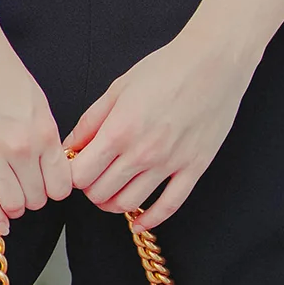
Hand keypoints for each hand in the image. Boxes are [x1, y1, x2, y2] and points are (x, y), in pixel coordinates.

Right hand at [0, 24, 72, 232]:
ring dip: (15, 206)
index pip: (60, 185)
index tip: (50, 184)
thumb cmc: (3, 71)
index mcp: (43, 132)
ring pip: (11, 202)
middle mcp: (19, 147)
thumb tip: (51, 165)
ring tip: (13, 199)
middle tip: (30, 188)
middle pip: (36, 198)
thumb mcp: (38, 101)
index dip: (56, 189)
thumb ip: (46, 136)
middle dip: (36, 197)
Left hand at [64, 0, 283, 229]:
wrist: (212, 62)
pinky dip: (150, 220)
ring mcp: (169, 163)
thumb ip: (91, 120)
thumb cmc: (166, 68)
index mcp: (120, 129)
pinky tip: (139, 221)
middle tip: (93, 177)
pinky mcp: (193, 169)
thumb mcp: (118, 87)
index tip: (76, 167)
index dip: (73, 174)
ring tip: (111, 192)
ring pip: (129, 204)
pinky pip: (168, 206)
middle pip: (101, 193)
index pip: (81, 174)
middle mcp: (142, 152)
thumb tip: (70, 146)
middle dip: (90, 189)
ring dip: (113, 204)